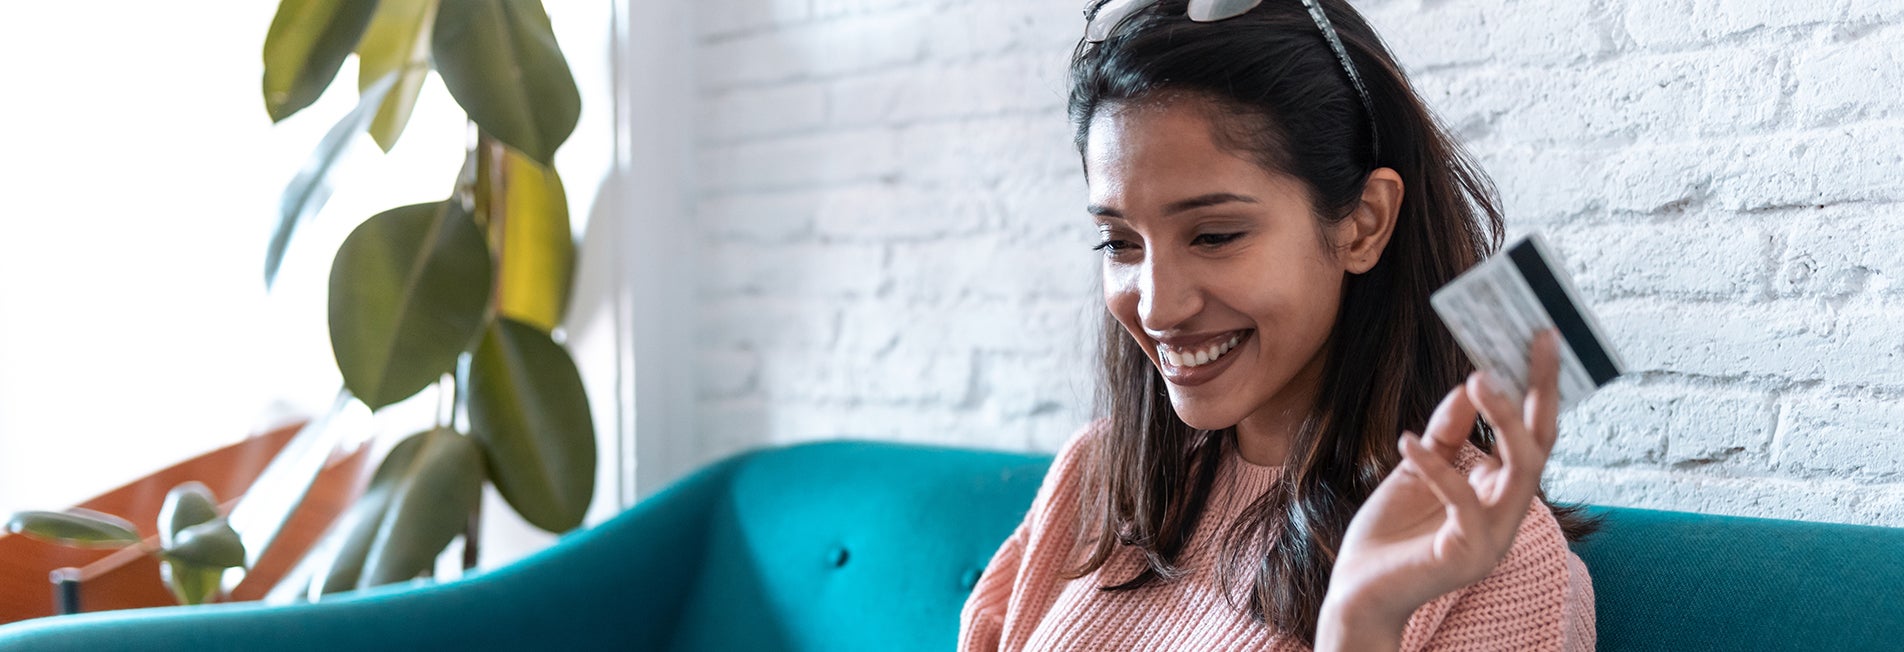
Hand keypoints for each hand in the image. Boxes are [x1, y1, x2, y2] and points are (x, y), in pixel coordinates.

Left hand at [1316, 330, 1562, 650]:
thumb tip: (1467, 385)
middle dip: (1541, 390)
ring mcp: (1493, 537)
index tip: (1540, 337)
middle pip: (1540, 444)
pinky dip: (1436, 467)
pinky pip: (1463, 503)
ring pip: (1521, 470)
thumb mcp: (1417, 468)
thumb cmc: (1390, 534)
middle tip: (1535, 340)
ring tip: (1478, 377)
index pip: (1533, 434)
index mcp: (1500, 492)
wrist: (1357, 591)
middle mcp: (1508, 513)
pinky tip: (1407, 441)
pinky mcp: (1466, 556)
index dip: (1540, 388)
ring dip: (1502, 419)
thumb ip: (1445, 433)